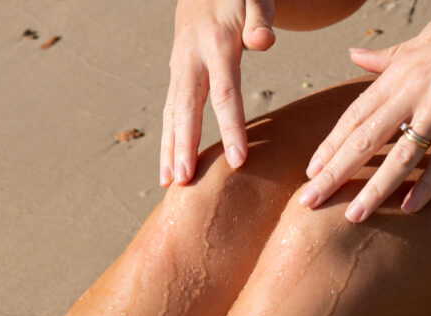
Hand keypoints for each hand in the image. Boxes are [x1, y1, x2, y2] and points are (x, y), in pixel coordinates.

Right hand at [161, 1, 275, 186]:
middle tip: (184, 181)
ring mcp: (180, 68)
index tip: (238, 160)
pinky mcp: (175, 75)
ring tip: (168, 183)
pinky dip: (167, 140)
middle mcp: (193, 60)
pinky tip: (167, 167)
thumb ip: (261, 17)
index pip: (226, 92)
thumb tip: (263, 42)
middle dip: (185, 147)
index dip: (231, 128)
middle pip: (188, 109)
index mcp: (218, 44)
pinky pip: (170, 112)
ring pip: (172, 114)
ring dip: (168, 149)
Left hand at [299, 13, 430, 219]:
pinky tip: (409, 206)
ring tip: (354, 216)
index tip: (310, 173)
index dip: (330, 146)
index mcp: (398, 76)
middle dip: (335, 173)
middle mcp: (414, 90)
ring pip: (402, 154)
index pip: (354, 117)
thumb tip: (355, 54)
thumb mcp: (419, 44)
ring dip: (376, 188)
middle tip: (309, 201)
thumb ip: (386, 58)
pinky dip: (428, 183)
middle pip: (365, 139)